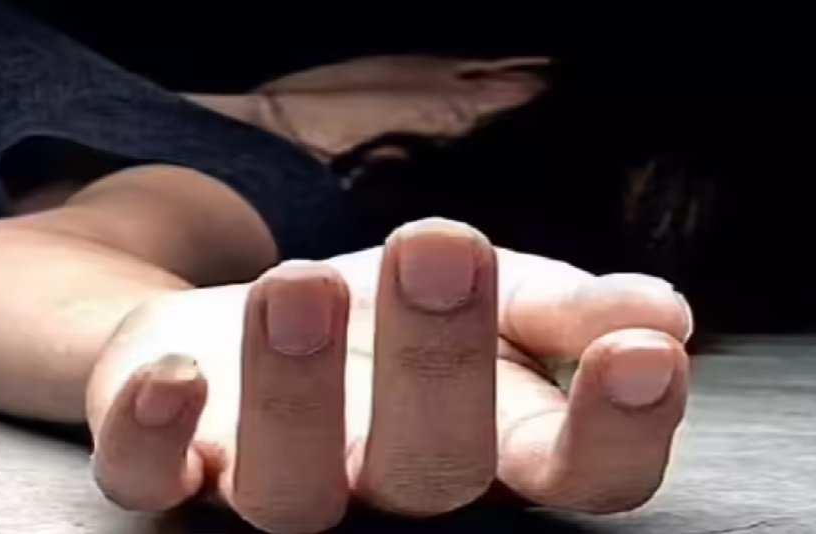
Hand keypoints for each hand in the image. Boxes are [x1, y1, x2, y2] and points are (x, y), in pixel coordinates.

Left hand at [86, 218, 691, 532]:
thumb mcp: (494, 295)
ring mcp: (276, 483)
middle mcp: (390, 487)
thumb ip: (567, 307)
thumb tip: (662, 315)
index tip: (641, 355)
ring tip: (302, 287)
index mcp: (490, 448)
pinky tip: (176, 375)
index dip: (615, 431)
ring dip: (297, 392)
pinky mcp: (174, 465)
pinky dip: (155, 436)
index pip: (577, 475)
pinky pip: (152, 479)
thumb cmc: (398, 324)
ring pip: (291, 490)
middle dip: (440, 365)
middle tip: (440, 251)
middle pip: (434, 471)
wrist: (258, 319)